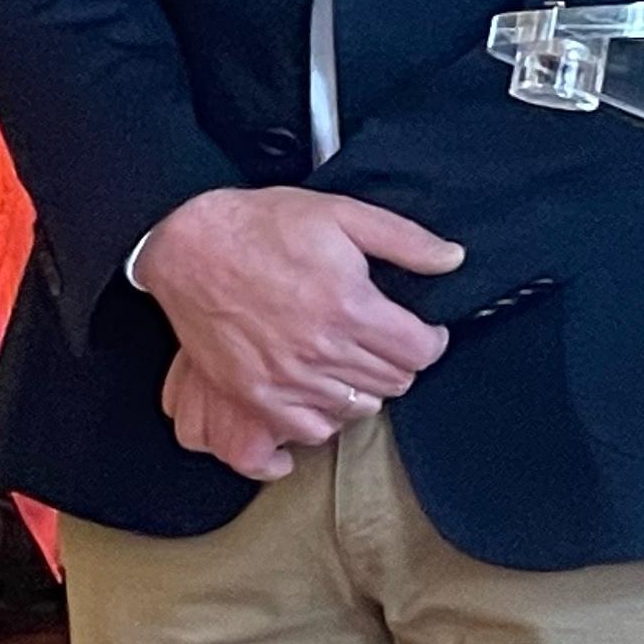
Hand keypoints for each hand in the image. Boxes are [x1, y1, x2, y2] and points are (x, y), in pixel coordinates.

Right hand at [132, 187, 461, 479]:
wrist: (190, 246)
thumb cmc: (264, 225)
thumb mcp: (343, 214)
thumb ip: (405, 240)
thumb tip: (453, 259)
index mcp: (349, 307)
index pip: (420, 352)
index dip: (430, 340)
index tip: (423, 331)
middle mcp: (320, 351)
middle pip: (394, 382)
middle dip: (401, 361)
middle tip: (388, 340)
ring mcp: (284, 379)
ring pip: (357, 408)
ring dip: (366, 387)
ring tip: (357, 360)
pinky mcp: (252, 395)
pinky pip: (308, 429)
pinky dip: (325, 415)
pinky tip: (324, 388)